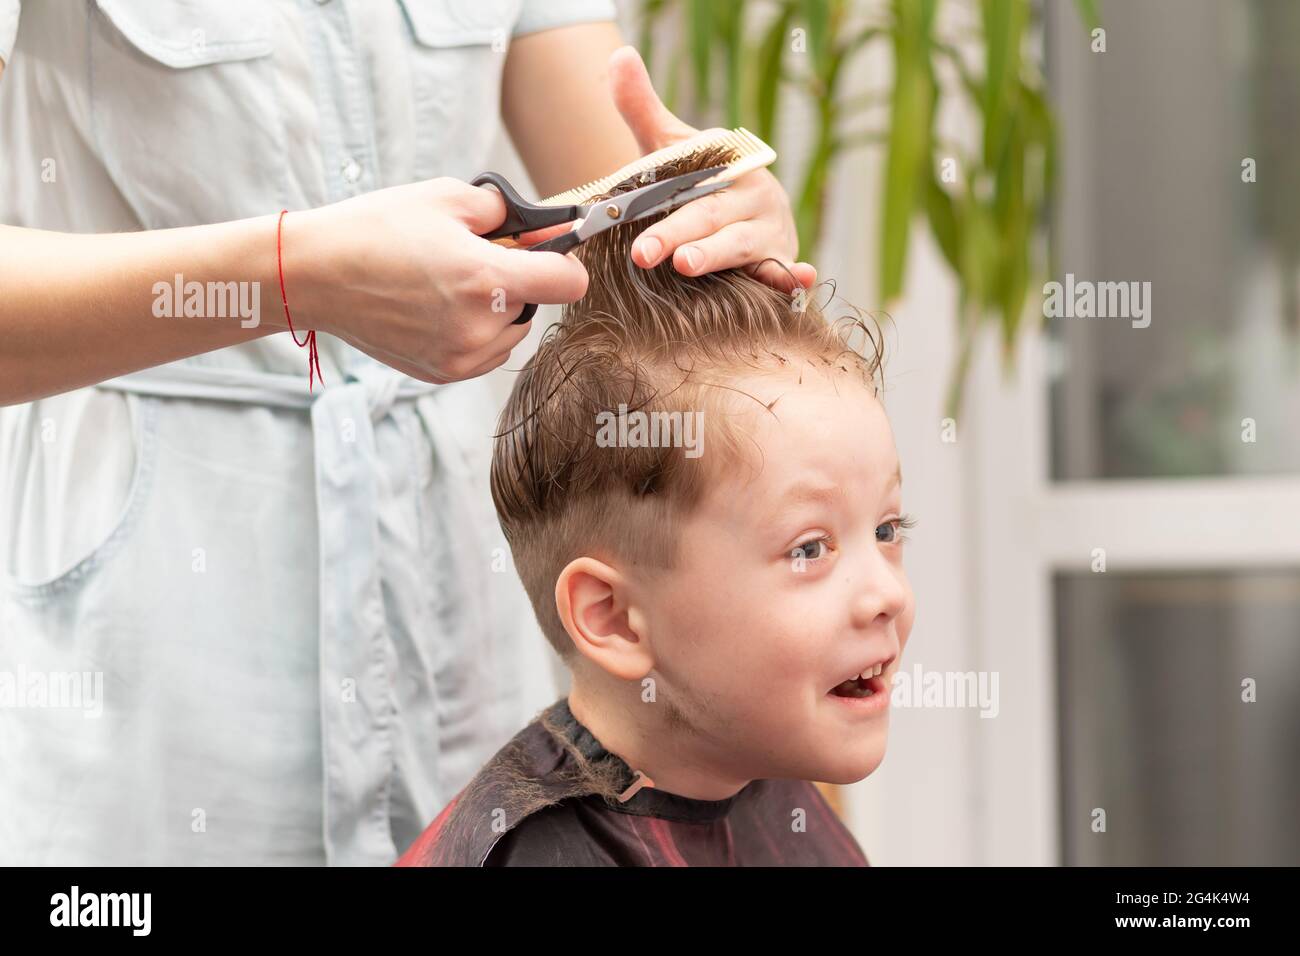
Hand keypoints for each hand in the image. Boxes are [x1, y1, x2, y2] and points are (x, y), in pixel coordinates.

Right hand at [283, 178, 588, 383]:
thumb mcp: (447, 199)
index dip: (563, 260)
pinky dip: (476, 330)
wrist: (315, 275)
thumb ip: (508, 213)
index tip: (547, 249)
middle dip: (519, 280)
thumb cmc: (376, 230)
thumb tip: (548, 226)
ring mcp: (462, 356)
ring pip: (512, 331)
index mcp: (487, 281)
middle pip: (538, 305)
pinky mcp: (444, 373)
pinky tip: (438, 306)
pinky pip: (485, 352)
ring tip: (450, 282)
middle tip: (475, 257)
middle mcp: (480, 327)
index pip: (569, 283)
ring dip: (499, 309)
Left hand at [607, 45, 816, 295]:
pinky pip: (785, 269)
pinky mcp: (780, 259)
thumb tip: (619, 55)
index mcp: (726, 162)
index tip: (633, 227)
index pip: (688, 178)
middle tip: (644, 252)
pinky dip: (795, 275)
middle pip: (709, 214)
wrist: (751, 214)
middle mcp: (752, 192)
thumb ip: (642, 108)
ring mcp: (769, 228)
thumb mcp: (673, 148)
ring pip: (740, 244)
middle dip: (676, 233)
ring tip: (687, 264)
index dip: (660, 199)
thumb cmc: (702, 185)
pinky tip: (800, 280)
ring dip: (716, 254)